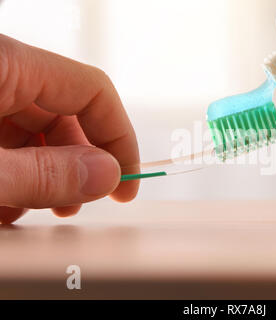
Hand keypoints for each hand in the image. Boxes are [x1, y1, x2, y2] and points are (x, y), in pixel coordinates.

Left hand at [0, 35, 139, 223]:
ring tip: (35, 209)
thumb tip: (108, 175)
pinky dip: (15, 175)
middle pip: (65, 115)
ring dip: (45, 176)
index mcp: (3, 63)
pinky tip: (7, 204)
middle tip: (80, 202)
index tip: (128, 181)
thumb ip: (43, 173)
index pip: (92, 90)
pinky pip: (5, 142)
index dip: (120, 137)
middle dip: (79, 164)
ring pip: (35, 133)